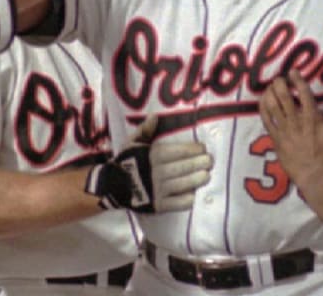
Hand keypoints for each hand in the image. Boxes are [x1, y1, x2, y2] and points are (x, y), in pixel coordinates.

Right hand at [86, 115, 211, 212]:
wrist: (113, 188)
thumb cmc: (127, 162)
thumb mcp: (132, 143)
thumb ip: (144, 130)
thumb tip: (155, 116)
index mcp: (152, 156)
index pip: (178, 151)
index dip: (193, 150)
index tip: (202, 148)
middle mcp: (156, 173)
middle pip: (184, 167)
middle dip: (200, 163)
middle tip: (210, 161)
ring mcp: (158, 190)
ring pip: (185, 184)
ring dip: (198, 179)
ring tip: (207, 175)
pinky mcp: (159, 206)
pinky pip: (179, 203)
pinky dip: (189, 198)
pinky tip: (194, 192)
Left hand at [259, 70, 322, 187]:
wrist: (317, 176)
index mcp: (313, 117)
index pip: (304, 92)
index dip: (298, 80)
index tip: (293, 72)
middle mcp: (297, 120)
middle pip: (284, 95)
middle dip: (280, 83)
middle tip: (279, 79)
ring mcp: (285, 130)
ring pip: (272, 105)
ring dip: (270, 93)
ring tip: (270, 87)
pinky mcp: (276, 140)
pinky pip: (266, 120)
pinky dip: (263, 108)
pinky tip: (263, 101)